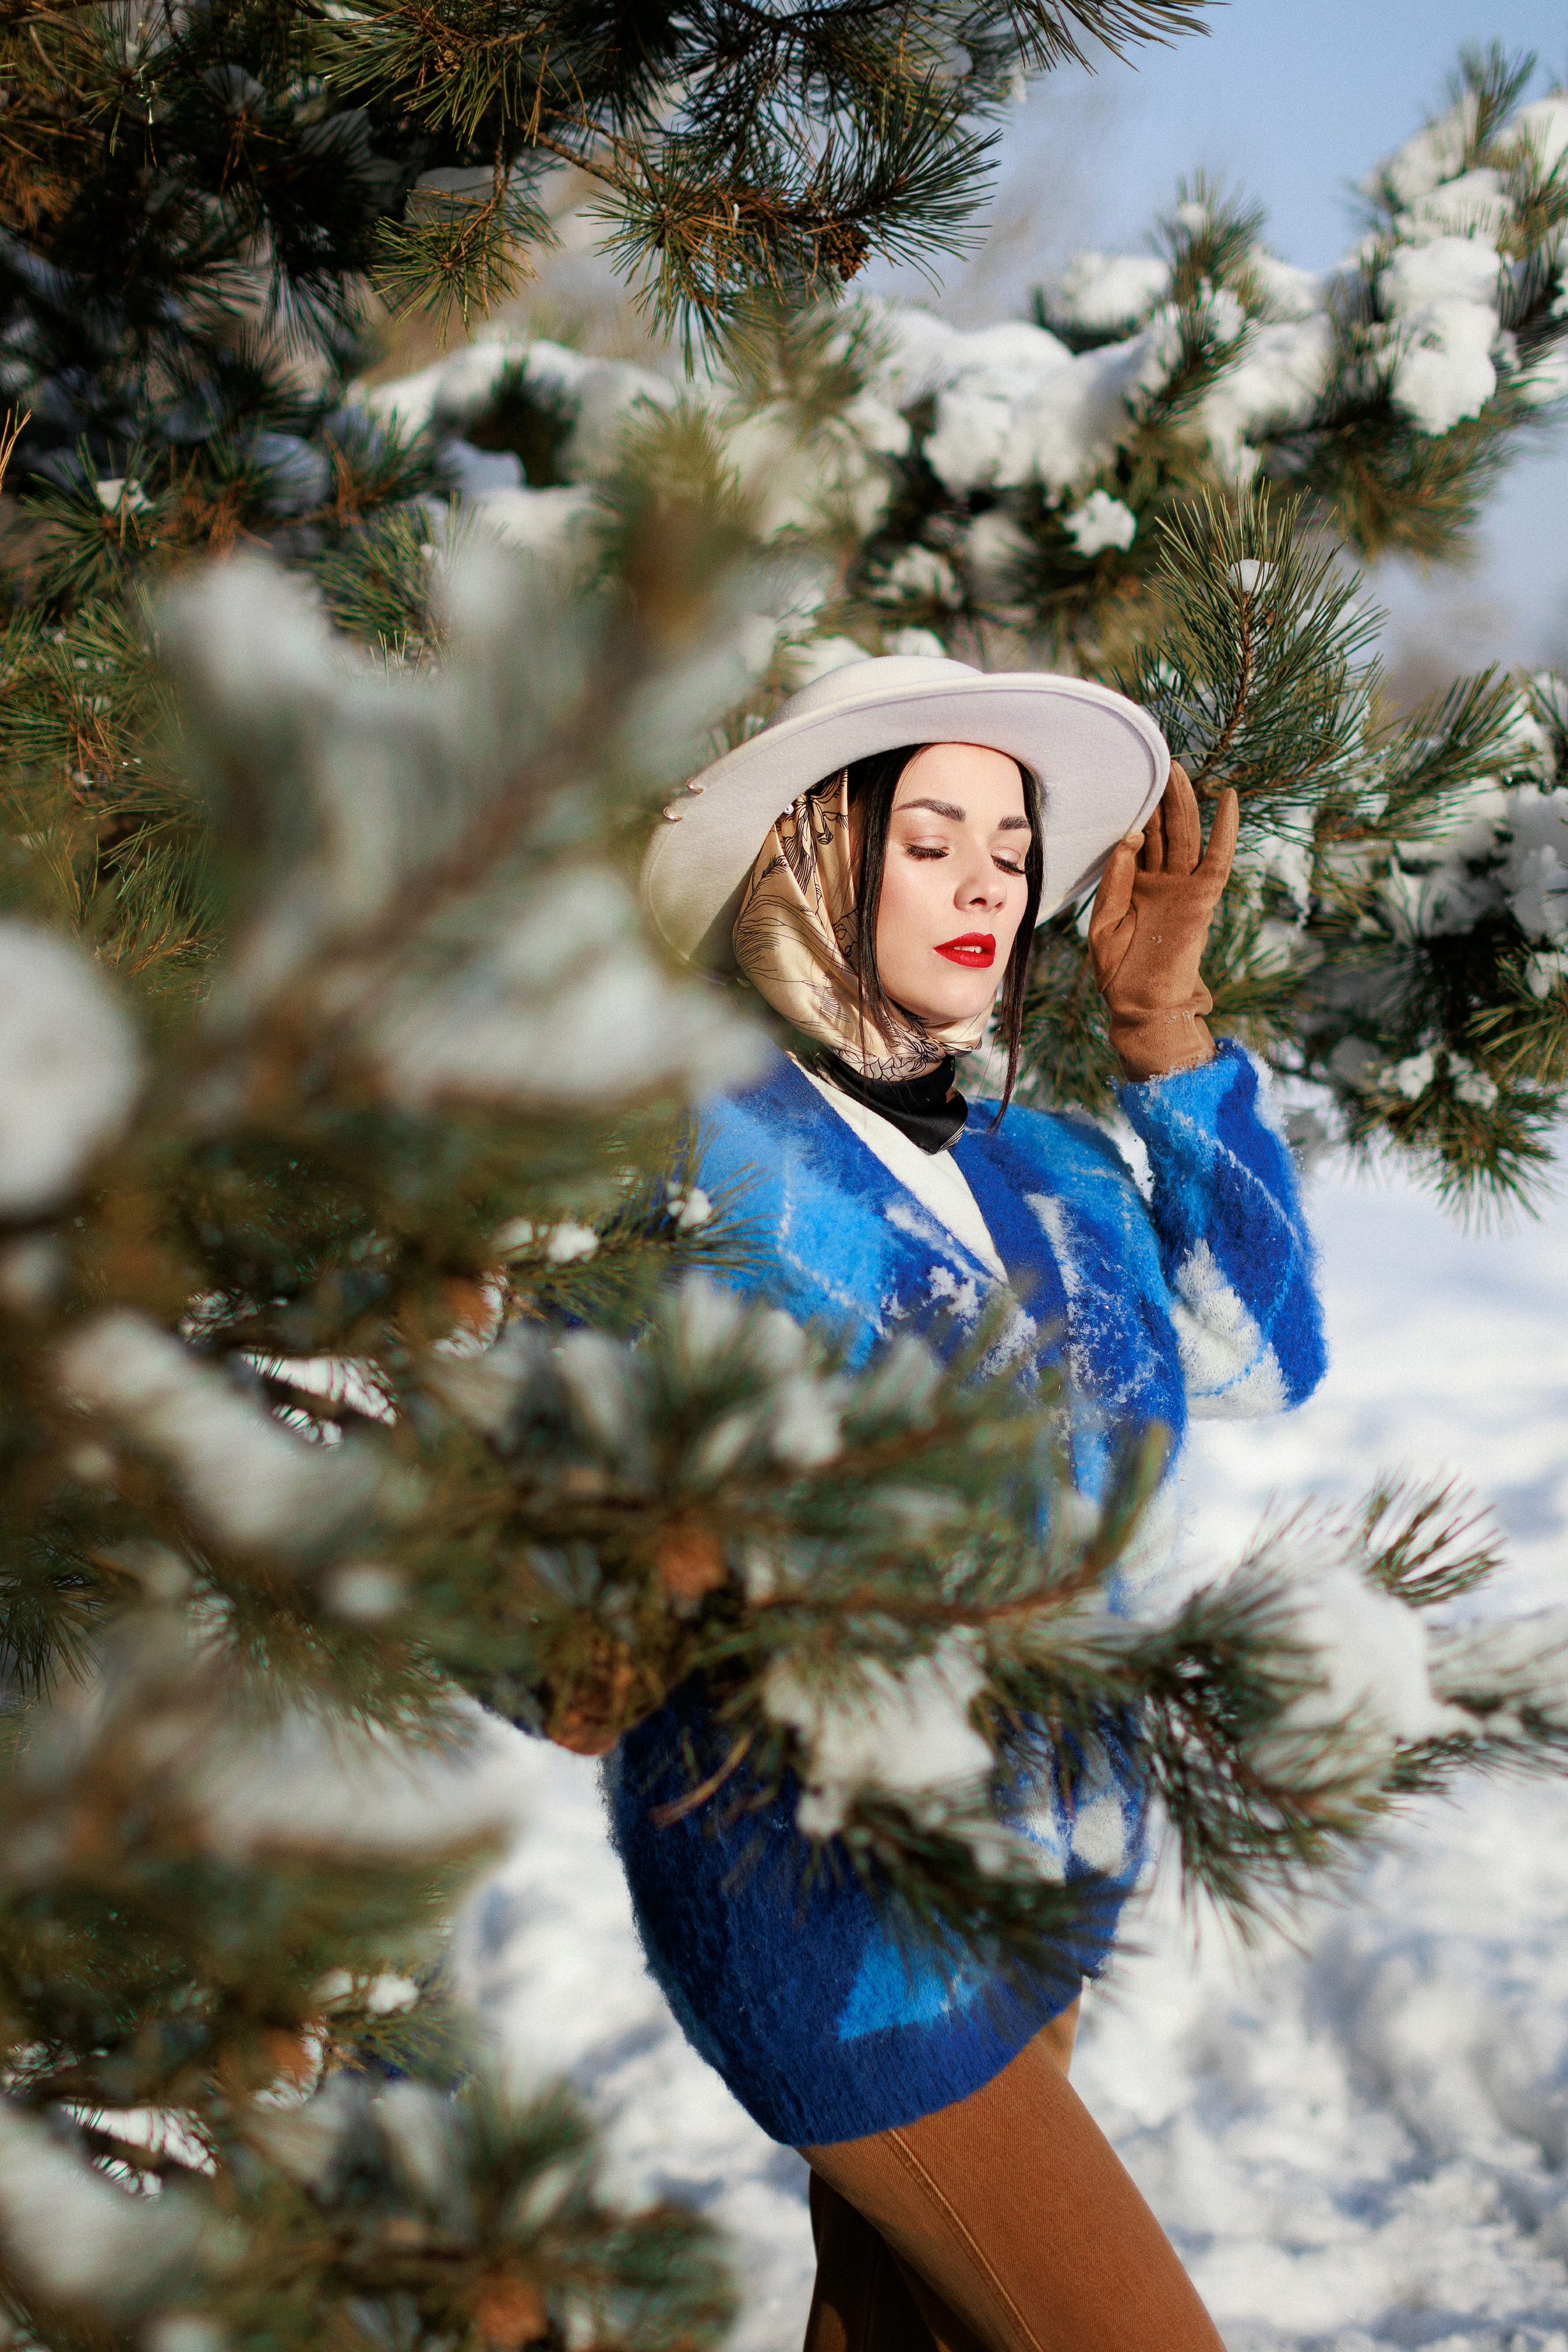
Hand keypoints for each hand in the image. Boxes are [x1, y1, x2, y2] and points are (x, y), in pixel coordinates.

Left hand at [1088, 761, 1239, 1081]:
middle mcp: (1162, 881)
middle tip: (1159, 760)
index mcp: (1137, 885)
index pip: (1139, 838)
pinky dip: (1226, 829)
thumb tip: (1130, 837)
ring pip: (1187, 835)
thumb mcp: (1103, 920)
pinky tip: (1228, 799)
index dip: (1137, 809)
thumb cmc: (1117, 970)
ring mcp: (1184, 889)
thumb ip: (1115, 878)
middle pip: (1165, 829)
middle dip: (1163, 796)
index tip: (1128, 777)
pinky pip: (1218, 858)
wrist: (1139, 1005)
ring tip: (1179, 768)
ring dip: (1185, 802)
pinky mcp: (1202, 899)